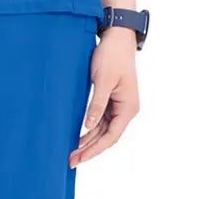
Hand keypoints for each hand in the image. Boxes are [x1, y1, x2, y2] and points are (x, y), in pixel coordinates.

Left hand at [70, 27, 139, 165]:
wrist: (117, 37)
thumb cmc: (112, 56)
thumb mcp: (102, 81)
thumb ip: (96, 105)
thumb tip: (88, 126)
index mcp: (128, 108)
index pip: (111, 137)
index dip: (94, 150)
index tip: (79, 158)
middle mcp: (126, 110)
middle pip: (107, 136)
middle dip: (90, 149)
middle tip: (71, 161)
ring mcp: (119, 105)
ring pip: (103, 130)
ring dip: (89, 141)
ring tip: (72, 152)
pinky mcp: (111, 99)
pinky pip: (101, 120)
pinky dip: (90, 129)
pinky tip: (78, 136)